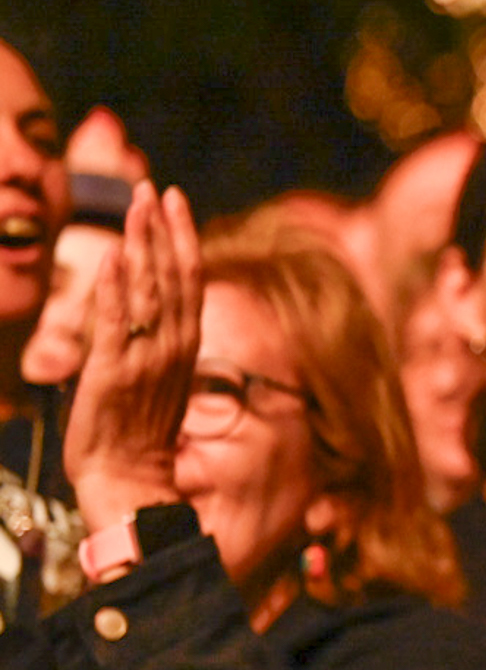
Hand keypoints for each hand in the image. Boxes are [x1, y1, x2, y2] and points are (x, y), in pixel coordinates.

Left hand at [64, 181, 199, 532]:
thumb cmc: (137, 439)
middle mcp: (171, 348)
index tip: (175, 200)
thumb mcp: (156, 384)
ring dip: (141, 246)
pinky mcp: (111, 374)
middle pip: (173, 276)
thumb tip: (149, 313)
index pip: (190, 281)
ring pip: (148, 291)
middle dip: (163, 229)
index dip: (183, 238)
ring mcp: (143, 360)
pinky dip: (115, 289)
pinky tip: (113, 258)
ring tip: (136, 206)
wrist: (128, 481)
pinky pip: (115, 323)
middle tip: (154, 188)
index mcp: (184, 348)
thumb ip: (156, 346)